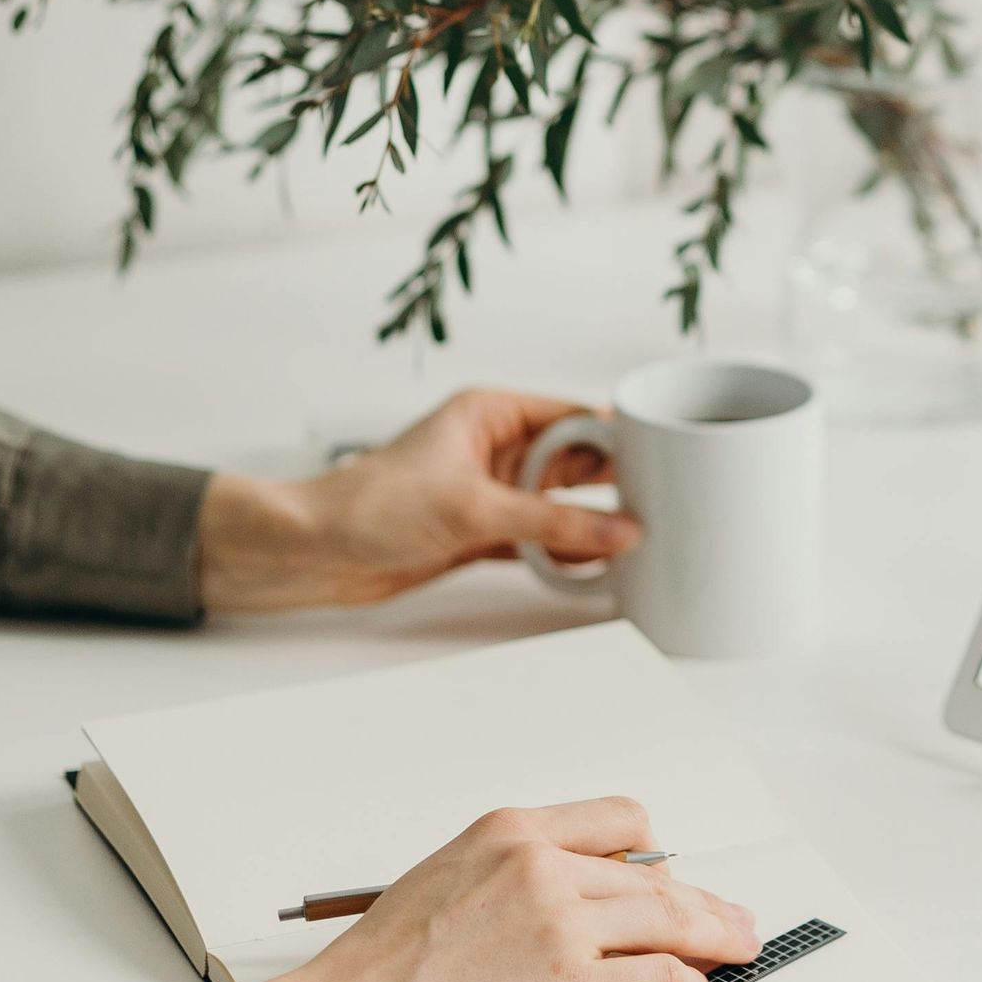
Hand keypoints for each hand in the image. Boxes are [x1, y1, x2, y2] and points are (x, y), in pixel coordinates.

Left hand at [197, 388, 638, 612]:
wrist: (313, 553)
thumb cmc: (371, 506)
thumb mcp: (474, 509)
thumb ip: (552, 523)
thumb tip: (619, 532)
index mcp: (492, 413)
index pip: (574, 417)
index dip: (620, 437)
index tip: (665, 457)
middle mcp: (495, 447)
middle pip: (575, 462)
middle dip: (616, 483)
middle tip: (667, 503)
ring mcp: (490, 491)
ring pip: (560, 504)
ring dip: (592, 524)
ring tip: (643, 539)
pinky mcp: (481, 532)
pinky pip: (539, 540)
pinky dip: (565, 555)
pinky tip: (598, 568)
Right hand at [262, 797, 756, 981]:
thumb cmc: (385, 963)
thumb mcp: (450, 873)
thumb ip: (516, 871)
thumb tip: (575, 892)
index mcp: (513, 831)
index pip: (618, 821)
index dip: (654, 855)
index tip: (671, 874)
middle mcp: (545, 868)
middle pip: (655, 877)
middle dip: (704, 902)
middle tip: (735, 919)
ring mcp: (563, 927)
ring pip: (669, 921)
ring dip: (714, 937)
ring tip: (737, 948)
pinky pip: (657, 978)